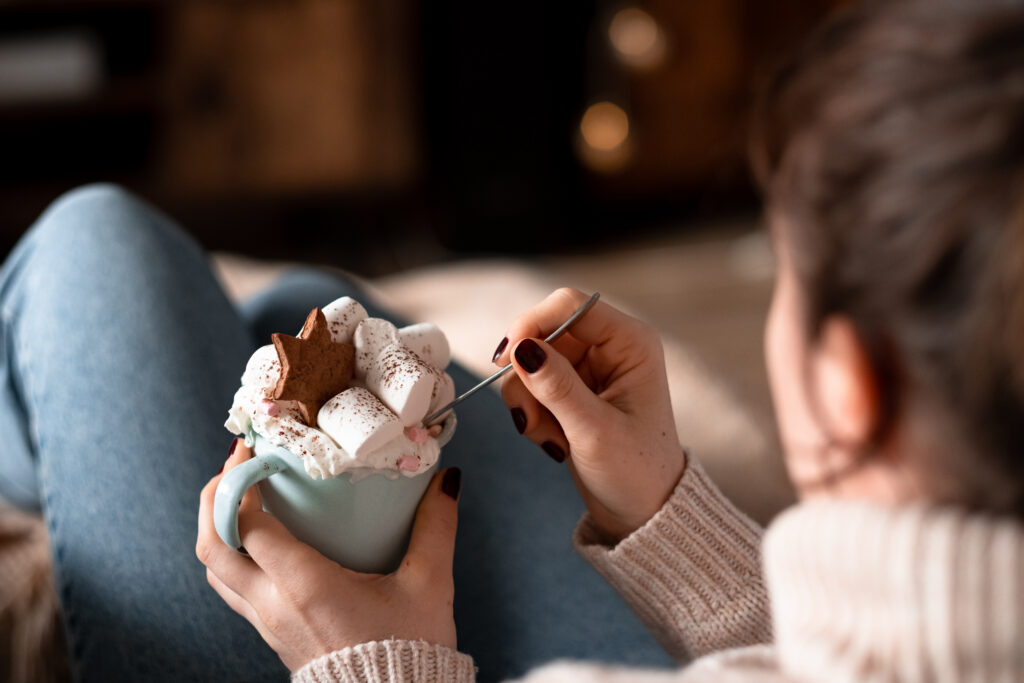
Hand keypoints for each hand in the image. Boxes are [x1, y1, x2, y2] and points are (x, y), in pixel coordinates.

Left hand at [196, 440, 460, 671]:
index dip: (240, 480)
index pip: (247, 524)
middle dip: (213, 498)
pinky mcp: (272, 636)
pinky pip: (235, 590)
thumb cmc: (408, 652)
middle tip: (237, 464)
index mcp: (304, 586)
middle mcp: (273, 605)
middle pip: (212, 547)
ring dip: (219, 528)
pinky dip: (235, 556)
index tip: (256, 449)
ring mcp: (267, 624)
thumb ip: (436, 526)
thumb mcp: (428, 584)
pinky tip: (264, 540)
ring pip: (216, 572)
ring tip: (241, 496)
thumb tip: (447, 480)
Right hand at [496, 288, 685, 541]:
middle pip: (542, 332)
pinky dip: (532, 412)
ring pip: (530, 361)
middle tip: (531, 417)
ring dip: (528, 401)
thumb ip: (557, 388)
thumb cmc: (635, 473)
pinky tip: (553, 440)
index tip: (507, 359)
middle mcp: (611, 347)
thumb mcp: (594, 431)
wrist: (643, 513)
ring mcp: (590, 368)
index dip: (531, 325)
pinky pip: (531, 384)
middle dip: (528, 376)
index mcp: (631, 343)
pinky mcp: (572, 390)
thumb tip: (520, 349)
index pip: (569, 306)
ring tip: (550, 437)